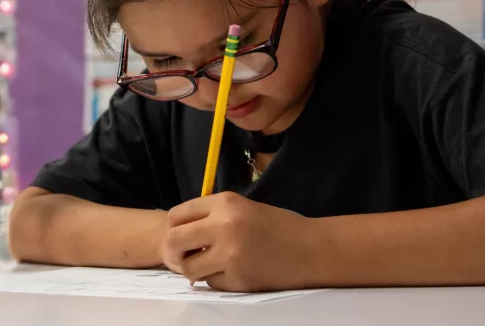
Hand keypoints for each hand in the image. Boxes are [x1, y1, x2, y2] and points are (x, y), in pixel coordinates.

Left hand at [161, 192, 316, 291]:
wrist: (311, 248)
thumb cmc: (277, 226)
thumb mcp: (241, 208)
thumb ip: (211, 216)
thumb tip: (179, 232)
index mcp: (224, 202)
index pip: (177, 215)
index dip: (175, 229)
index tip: (183, 237)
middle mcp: (224, 225)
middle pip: (173, 241)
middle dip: (175, 252)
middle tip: (185, 257)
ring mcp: (230, 253)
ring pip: (188, 268)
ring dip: (194, 270)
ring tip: (211, 266)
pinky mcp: (238, 277)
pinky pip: (210, 283)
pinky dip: (217, 280)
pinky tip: (234, 272)